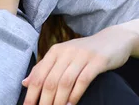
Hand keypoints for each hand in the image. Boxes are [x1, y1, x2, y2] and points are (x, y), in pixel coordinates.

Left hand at [21, 26, 136, 104]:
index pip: (39, 75)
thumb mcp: (64, 56)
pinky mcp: (98, 61)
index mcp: (56, 51)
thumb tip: (25, 83)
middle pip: (50, 81)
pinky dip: (75, 95)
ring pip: (65, 82)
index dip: (31, 94)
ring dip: (58, 101)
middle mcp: (67, 51)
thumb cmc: (85, 52)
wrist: (114, 40)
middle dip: (44, 101)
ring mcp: (82, 55)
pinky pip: (83, 80)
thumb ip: (45, 68)